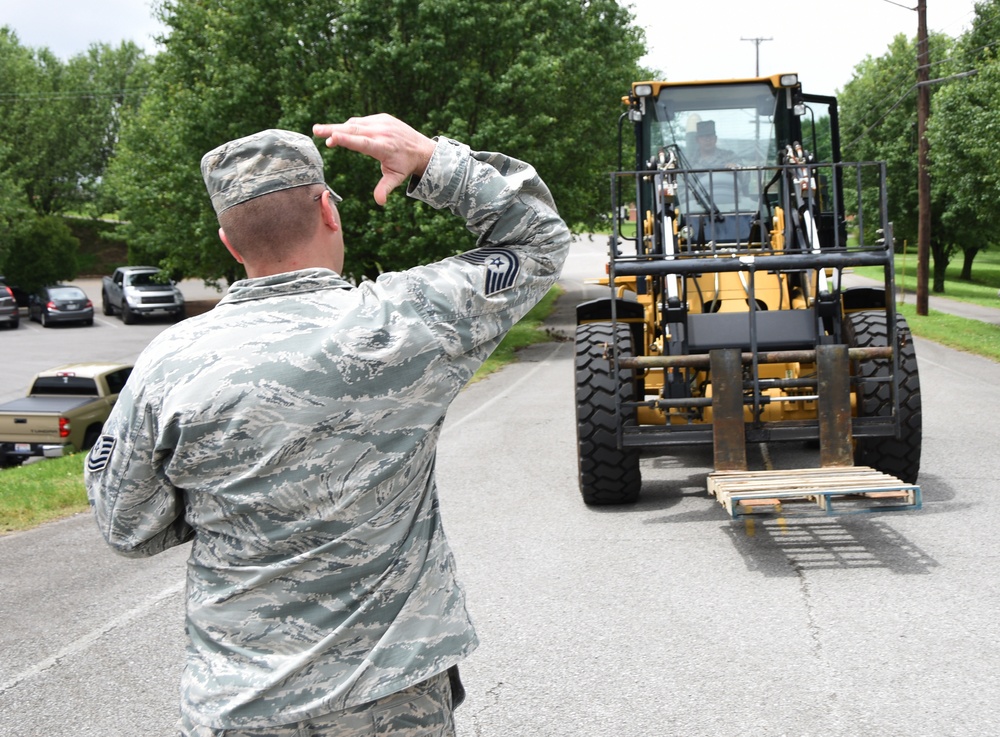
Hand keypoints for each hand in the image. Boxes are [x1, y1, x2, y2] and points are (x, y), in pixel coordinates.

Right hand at [313, 114, 435, 205]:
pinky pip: (361, 121)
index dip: (346, 140)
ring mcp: (381, 122)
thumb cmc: (405, 165)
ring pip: (355, 124)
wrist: (421, 148)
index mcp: (383, 147)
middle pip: (353, 129)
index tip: (331, 138)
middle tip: (315, 130)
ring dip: (338, 127)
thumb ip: (385, 188)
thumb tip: (380, 202)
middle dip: (332, 130)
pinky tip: (341, 131)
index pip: (362, 142)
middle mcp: (382, 132)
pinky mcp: (381, 117)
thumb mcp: (396, 178)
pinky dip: (350, 126)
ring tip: (321, 131)